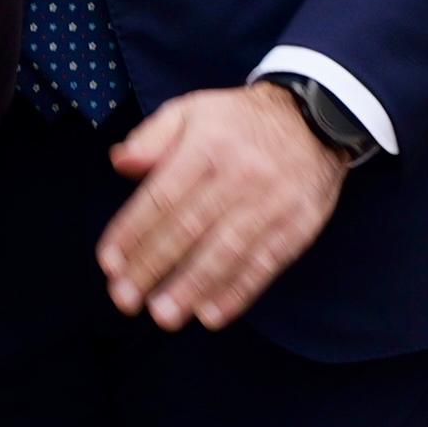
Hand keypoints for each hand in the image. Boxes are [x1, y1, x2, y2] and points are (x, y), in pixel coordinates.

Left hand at [100, 85, 348, 330]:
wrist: (318, 117)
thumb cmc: (240, 121)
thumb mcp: (193, 111)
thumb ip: (152, 137)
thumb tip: (120, 163)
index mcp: (207, 145)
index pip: (162, 195)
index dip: (133, 232)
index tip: (109, 263)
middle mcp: (239, 174)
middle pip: (189, 227)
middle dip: (153, 266)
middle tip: (125, 299)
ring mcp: (271, 202)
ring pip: (226, 250)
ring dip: (192, 286)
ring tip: (163, 315)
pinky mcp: (298, 225)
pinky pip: (265, 263)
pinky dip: (238, 292)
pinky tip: (211, 315)